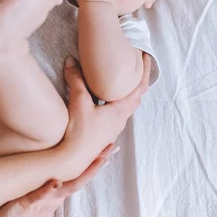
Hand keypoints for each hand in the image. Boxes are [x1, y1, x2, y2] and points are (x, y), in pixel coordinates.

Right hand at [56, 54, 150, 181]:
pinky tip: (102, 101)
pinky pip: (114, 114)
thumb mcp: (78, 101)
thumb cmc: (79, 132)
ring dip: (124, 93)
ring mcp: (112, 129)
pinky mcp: (102, 134)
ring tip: (117, 82)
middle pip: (134, 97)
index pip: (140, 88)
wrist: (72, 159)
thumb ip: (75, 80)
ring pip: (124, 107)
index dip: (145, 71)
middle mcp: (120, 120)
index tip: (146, 57)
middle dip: (136, 81)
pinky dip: (113, 102)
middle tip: (133, 67)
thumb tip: (71, 61)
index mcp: (120, 111)